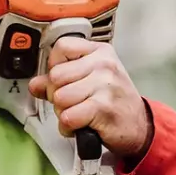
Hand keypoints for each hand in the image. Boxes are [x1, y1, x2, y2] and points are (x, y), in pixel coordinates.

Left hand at [28, 37, 152, 160]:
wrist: (140, 126)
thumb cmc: (114, 101)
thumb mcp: (90, 81)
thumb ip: (60, 80)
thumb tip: (35, 84)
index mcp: (99, 51)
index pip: (61, 47)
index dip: (55, 65)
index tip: (64, 79)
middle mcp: (103, 64)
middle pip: (55, 76)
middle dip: (57, 95)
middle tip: (72, 102)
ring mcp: (105, 85)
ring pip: (59, 98)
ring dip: (63, 113)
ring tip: (78, 114)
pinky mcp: (103, 108)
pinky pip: (67, 117)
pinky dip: (68, 127)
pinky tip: (80, 126)